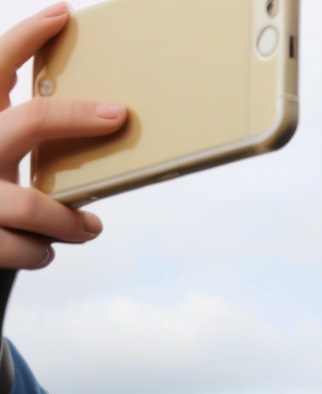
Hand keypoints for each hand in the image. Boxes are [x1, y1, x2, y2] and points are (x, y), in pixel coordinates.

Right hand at [0, 4, 126, 269]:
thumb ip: (17, 134)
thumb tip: (94, 123)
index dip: (28, 37)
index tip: (62, 15)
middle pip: (32, 120)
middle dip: (79, 117)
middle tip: (116, 115)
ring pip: (35, 205)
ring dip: (70, 223)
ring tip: (88, 228)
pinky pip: (26, 249)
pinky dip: (42, 254)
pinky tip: (45, 250)